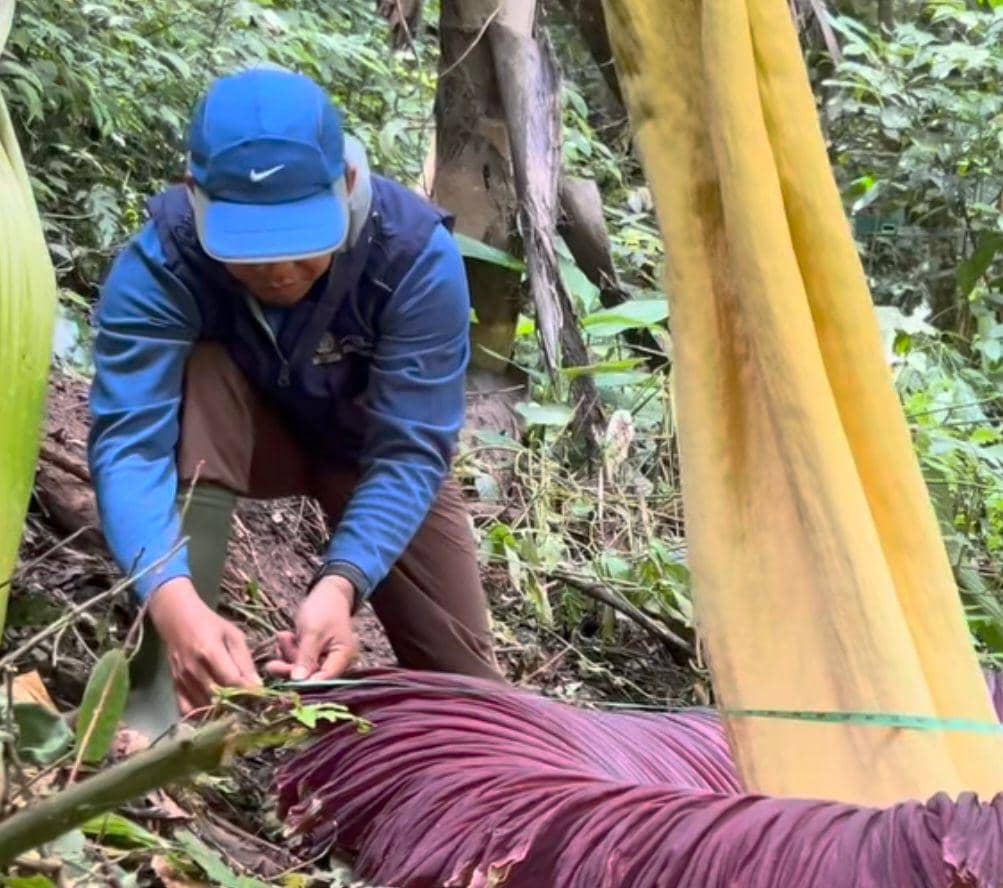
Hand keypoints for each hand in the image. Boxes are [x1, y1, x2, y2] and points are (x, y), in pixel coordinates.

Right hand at [148, 577, 260, 714]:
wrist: (177, 620)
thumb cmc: (210, 624)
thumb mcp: (233, 635)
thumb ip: (244, 660)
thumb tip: (257, 686)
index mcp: (209, 651)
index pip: (231, 680)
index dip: (247, 690)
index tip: (260, 696)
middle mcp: (193, 669)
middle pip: (217, 695)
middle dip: (236, 703)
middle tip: (250, 705)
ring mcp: (182, 679)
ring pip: (204, 705)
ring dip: (221, 711)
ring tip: (236, 709)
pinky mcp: (175, 686)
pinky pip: (186, 709)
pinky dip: (201, 715)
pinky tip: (214, 712)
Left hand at [265, 575, 358, 680]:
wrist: (327, 593)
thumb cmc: (324, 609)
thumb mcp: (313, 632)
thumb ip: (306, 657)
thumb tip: (298, 681)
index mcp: (343, 656)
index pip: (326, 678)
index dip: (307, 683)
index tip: (286, 682)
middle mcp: (335, 661)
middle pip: (310, 676)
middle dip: (290, 667)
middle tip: (271, 665)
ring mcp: (323, 658)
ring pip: (300, 668)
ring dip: (287, 655)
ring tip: (283, 636)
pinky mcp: (313, 654)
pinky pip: (297, 660)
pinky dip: (288, 650)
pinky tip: (285, 636)